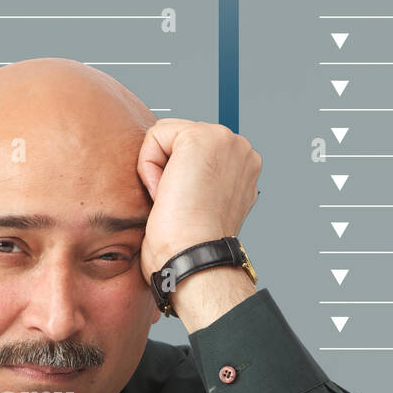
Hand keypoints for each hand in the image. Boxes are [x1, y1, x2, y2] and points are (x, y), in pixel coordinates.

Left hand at [136, 118, 261, 283]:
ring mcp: (224, 140)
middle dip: (170, 171)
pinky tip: (166, 191)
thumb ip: (200, 181)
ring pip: (167, 136)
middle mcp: (240, 150)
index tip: (189, 208)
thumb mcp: (204, 206)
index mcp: (243, 168)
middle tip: (180, 206)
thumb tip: (175, 177)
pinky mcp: (200, 136)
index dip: (180, 179)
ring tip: (176, 200)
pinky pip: (155, 135)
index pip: (195, 152)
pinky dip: (148, 166)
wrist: (194, 256)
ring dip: (159, 170)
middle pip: (180, 140)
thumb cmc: (192, 246)